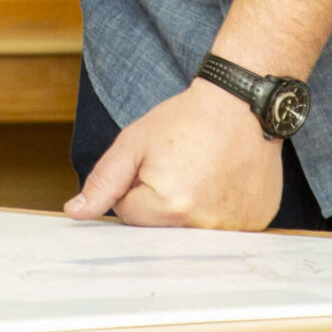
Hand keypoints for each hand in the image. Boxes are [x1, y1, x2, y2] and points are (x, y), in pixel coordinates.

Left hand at [66, 80, 283, 228]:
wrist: (241, 102)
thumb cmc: (186, 119)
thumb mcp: (134, 143)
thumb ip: (103, 182)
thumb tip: (75, 213)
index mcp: (169, 207)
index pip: (129, 215)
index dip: (135, 187)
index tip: (154, 164)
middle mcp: (204, 225)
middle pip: (160, 228)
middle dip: (160, 203)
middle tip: (180, 168)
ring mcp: (235, 226)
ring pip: (192, 229)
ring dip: (190, 208)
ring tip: (204, 172)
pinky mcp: (256, 220)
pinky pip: (225, 225)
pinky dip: (220, 207)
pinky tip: (224, 180)